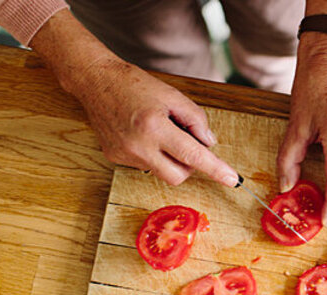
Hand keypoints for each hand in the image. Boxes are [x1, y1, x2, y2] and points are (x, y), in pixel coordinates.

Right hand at [30, 9, 237, 186]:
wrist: (95, 81)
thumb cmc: (134, 85)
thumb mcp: (173, 95)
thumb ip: (196, 119)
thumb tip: (209, 144)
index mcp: (154, 127)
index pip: (192, 155)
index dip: (215, 169)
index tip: (232, 180)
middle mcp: (138, 146)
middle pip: (178, 176)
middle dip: (189, 166)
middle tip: (185, 142)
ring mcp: (124, 155)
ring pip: (161, 172)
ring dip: (169, 158)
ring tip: (158, 131)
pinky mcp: (115, 158)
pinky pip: (144, 165)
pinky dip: (151, 154)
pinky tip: (142, 134)